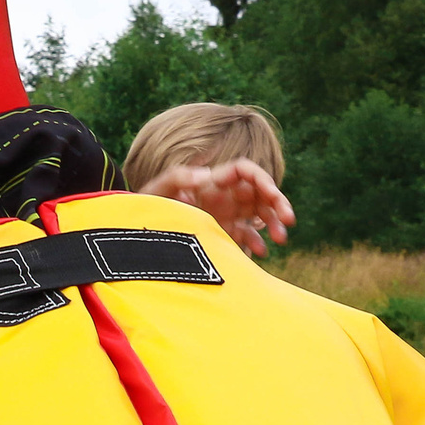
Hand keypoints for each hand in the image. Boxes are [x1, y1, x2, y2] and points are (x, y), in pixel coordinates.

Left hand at [137, 158, 295, 255]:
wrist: (136, 234)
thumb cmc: (145, 207)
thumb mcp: (157, 192)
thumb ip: (178, 179)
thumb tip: (205, 175)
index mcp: (211, 182)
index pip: (245, 171)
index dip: (263, 179)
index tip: (273, 196)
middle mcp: (221, 196)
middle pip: (259, 193)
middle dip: (277, 203)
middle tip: (289, 221)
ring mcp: (223, 215)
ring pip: (257, 214)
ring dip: (273, 224)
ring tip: (280, 240)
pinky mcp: (220, 234)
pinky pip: (245, 235)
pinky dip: (256, 242)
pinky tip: (259, 253)